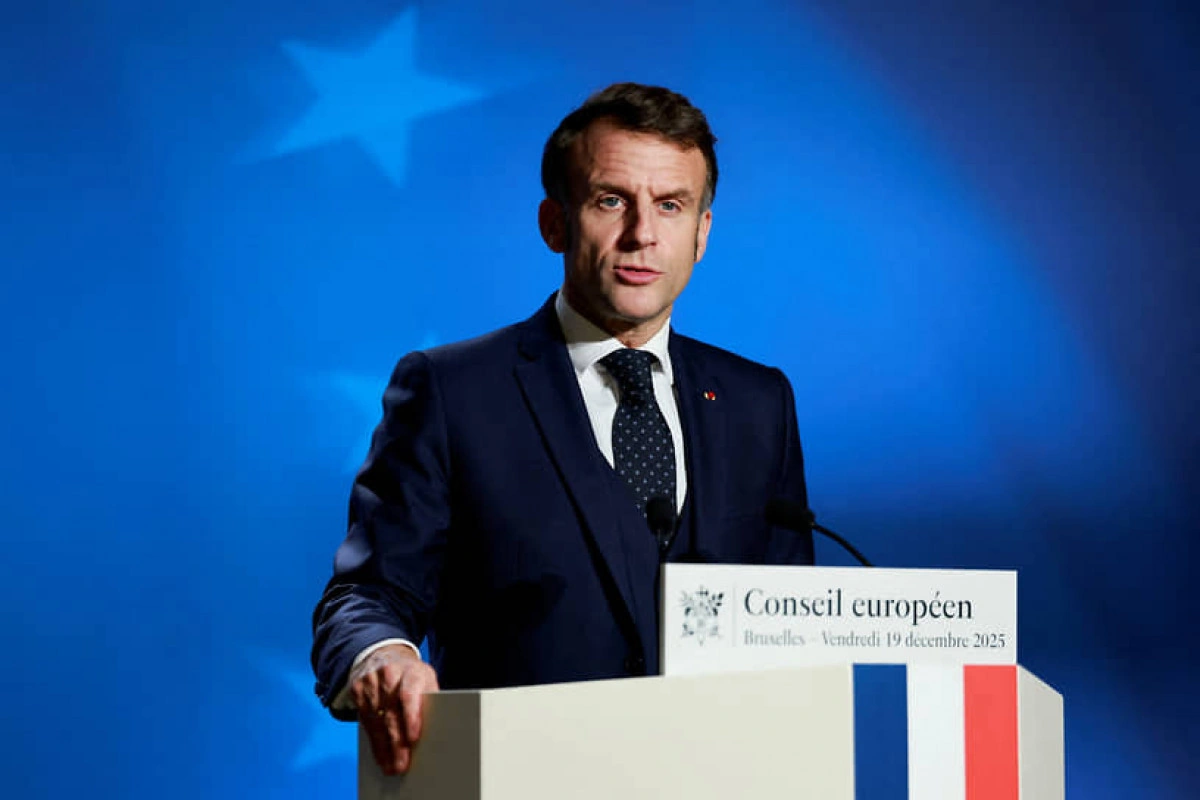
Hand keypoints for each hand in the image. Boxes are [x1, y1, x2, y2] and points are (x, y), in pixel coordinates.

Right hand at [349, 644, 439, 774]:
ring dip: (383, 747)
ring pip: (376, 720)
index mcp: (411, 671)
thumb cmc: (411, 675)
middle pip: (392, 713)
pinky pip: (364, 720)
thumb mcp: (425, 678)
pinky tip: (380, 755)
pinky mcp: (357, 689)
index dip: (411, 717)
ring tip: (391, 767)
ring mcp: (370, 681)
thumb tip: (436, 729)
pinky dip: (373, 741)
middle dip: (397, 743)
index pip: (409, 694)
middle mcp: (389, 674)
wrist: (383, 654)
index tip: (414, 738)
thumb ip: (429, 699)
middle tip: (401, 765)